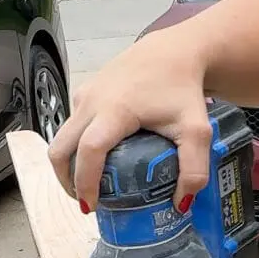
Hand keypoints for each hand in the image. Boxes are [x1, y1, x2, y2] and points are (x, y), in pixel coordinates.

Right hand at [49, 32, 211, 211]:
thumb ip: (193, 170)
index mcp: (115, 110)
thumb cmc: (183, 89)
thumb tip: (180, 204)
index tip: (91, 206)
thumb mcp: (197, 131)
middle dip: (67, 180)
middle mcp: (92, 101)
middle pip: (61, 148)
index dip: (85, 182)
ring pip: (62, 137)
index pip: (89, 151)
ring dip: (68, 164)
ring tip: (88, 184)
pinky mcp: (84, 91)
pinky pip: (70, 125)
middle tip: (85, 202)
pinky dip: (74, 146)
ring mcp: (85, 94)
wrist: (174, 51)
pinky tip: (96, 158)